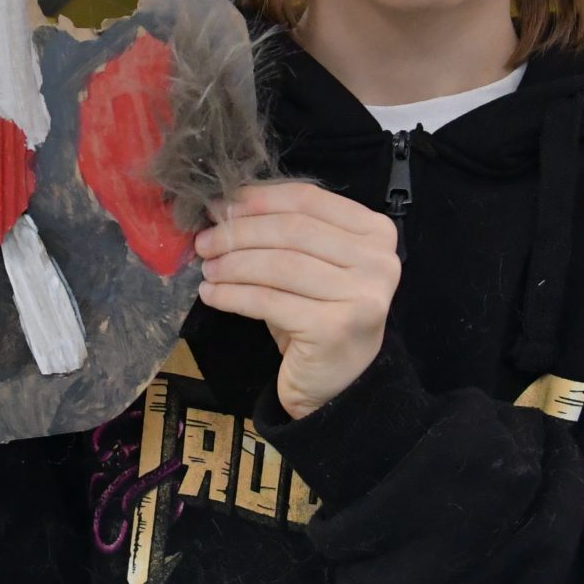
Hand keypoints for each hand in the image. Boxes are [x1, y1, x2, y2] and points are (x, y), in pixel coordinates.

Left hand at [194, 179, 400, 419]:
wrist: (336, 384)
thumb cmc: (318, 315)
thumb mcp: (308, 264)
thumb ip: (282, 232)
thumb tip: (224, 205)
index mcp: (376, 232)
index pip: (308, 199)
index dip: (258, 199)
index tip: (220, 206)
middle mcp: (379, 261)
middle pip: (292, 230)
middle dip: (239, 233)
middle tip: (205, 242)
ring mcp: (361, 295)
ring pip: (279, 264)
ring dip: (233, 264)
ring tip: (207, 269)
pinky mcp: (335, 328)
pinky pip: (269, 301)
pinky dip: (233, 295)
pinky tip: (212, 295)